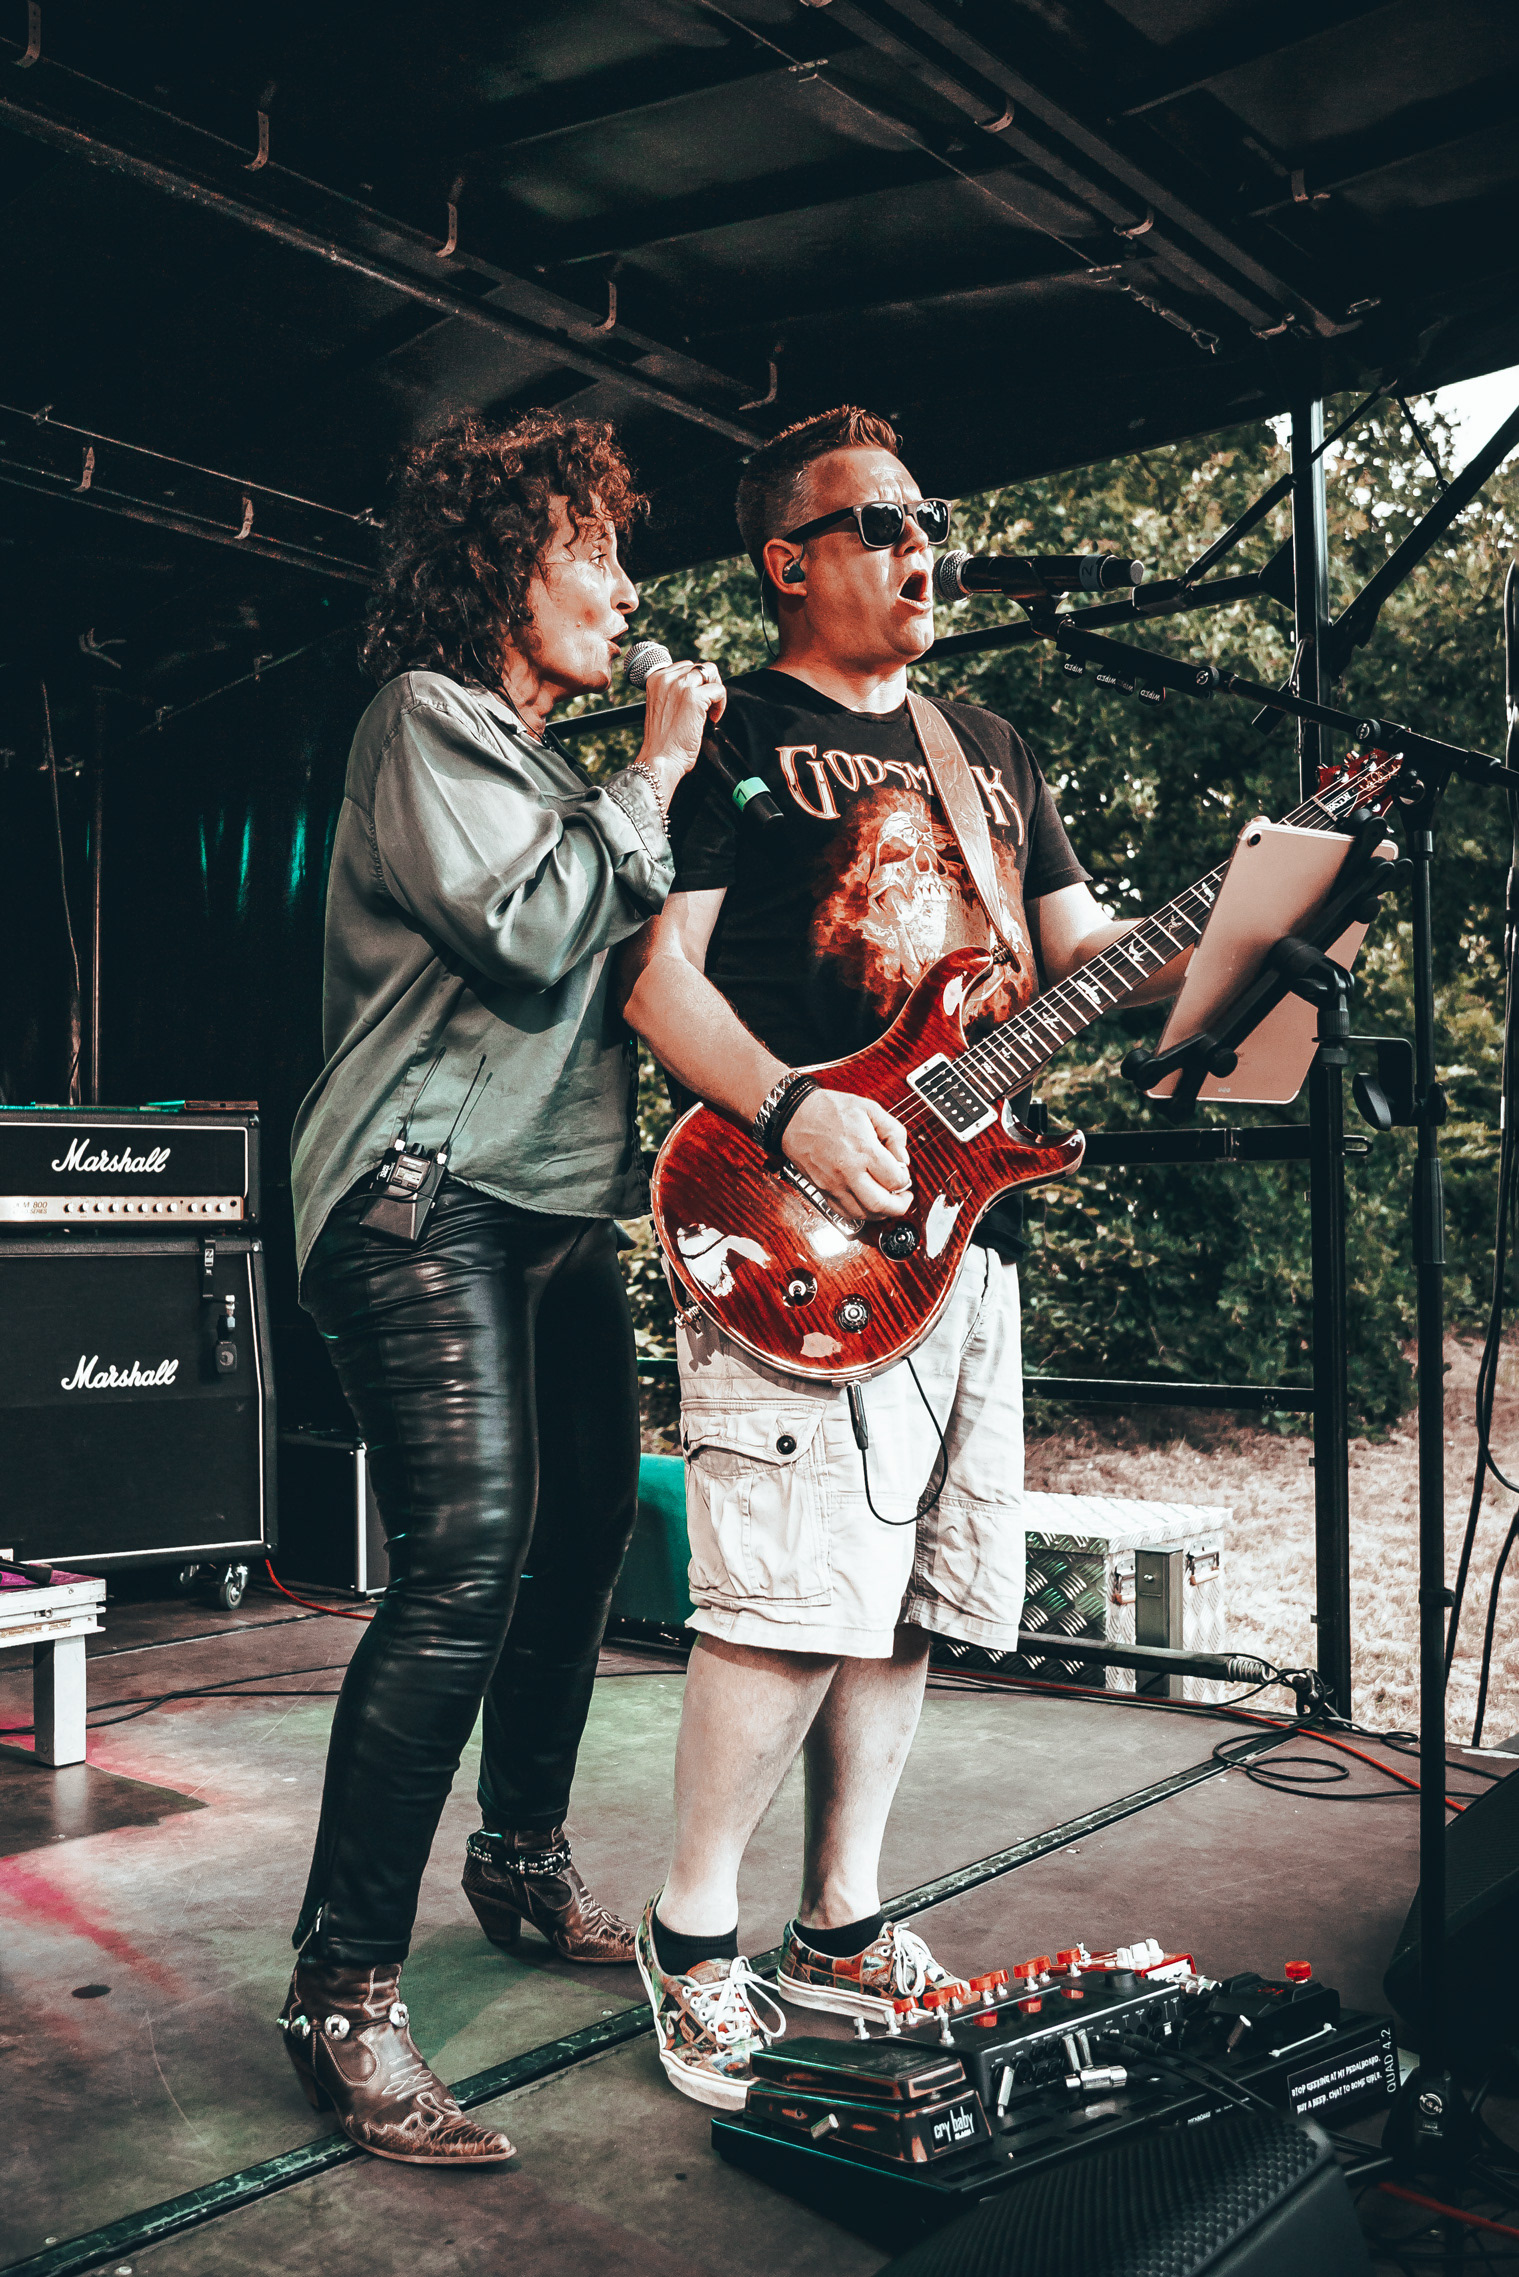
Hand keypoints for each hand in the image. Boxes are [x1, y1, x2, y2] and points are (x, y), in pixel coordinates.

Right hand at [636, 658, 726, 808]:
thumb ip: (674, 692)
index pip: (685, 666)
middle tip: (707, 707)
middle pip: (700, 667)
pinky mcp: (694, 697)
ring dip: (715, 692)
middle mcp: (666, 678)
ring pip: (711, 673)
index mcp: (655, 678)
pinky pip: (719, 690)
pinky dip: (721, 705)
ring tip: (710, 712)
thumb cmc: (662, 741)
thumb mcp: (662, 707)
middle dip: (708, 685)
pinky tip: (712, 719)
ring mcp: (680, 686)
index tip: (696, 702)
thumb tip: (700, 685)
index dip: (696, 683)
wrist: (660, 759)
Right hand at [781, 1089, 911, 1220]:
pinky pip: (844, 1213)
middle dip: (899, 1206)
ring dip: (881, 1213)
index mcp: (863, 1150)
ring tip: (887, 1201)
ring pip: (863, 1214)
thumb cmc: (830, 1110)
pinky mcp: (823, 1190)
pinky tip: (866, 1203)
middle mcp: (848, 1171)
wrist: (794, 1115)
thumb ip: (894, 1132)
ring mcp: (833, 1184)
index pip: (895, 1180)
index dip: (905, 1180)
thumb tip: (903, 1159)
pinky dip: (860, 1214)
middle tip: (904, 1198)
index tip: (903, 1173)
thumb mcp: (869, 1109)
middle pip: (881, 1205)